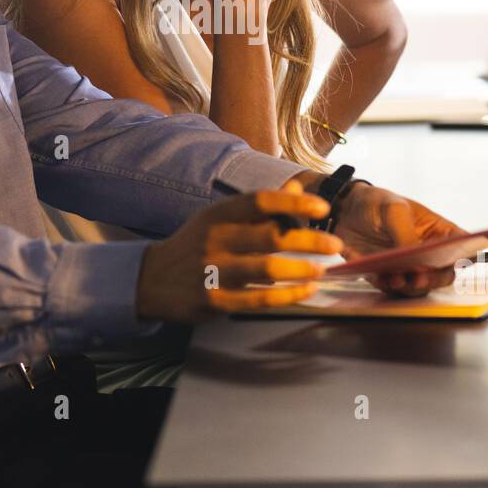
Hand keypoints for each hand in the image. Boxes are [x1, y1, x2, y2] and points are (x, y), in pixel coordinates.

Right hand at [136, 181, 342, 321]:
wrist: (151, 279)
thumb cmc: (196, 244)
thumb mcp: (219, 217)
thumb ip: (258, 207)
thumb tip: (297, 187)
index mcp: (218, 214)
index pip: (260, 201)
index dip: (294, 202)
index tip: (322, 207)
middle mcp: (216, 239)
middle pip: (271, 236)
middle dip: (309, 240)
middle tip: (335, 245)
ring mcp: (214, 271)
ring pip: (268, 269)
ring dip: (302, 270)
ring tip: (322, 270)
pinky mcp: (214, 301)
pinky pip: (259, 299)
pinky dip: (287, 296)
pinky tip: (305, 291)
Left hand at [334, 183, 481, 295]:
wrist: (344, 211)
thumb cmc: (376, 203)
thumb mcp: (393, 209)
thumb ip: (405, 233)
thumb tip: (414, 258)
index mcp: (438, 232)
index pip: (461, 247)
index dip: (464, 256)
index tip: (456, 261)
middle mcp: (427, 253)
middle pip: (442, 275)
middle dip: (433, 279)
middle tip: (419, 278)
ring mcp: (408, 267)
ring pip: (419, 287)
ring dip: (409, 287)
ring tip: (396, 279)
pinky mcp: (388, 277)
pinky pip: (393, 289)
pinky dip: (388, 287)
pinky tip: (381, 279)